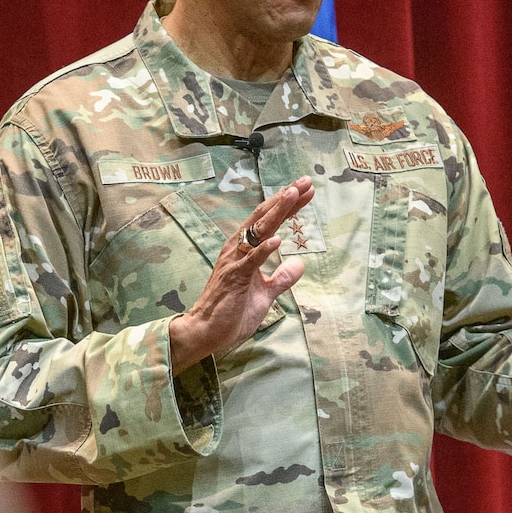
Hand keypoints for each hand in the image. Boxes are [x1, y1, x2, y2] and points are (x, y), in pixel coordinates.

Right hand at [168, 178, 315, 371]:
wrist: (206, 331)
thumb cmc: (231, 312)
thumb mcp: (265, 293)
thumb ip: (282, 278)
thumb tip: (299, 263)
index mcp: (244, 249)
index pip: (268, 221)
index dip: (287, 206)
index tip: (305, 190)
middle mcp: (237, 249)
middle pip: (263, 217)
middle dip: (285, 199)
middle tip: (305, 181)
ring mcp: (234, 262)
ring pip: (257, 232)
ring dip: (276, 213)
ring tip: (292, 195)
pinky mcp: (233, 278)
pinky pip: (250, 262)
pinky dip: (263, 250)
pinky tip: (278, 240)